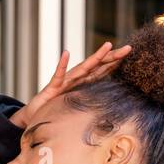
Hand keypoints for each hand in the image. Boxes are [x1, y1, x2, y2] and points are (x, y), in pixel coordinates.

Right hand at [8, 41, 131, 129]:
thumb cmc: (54, 111)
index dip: (115, 62)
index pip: (102, 71)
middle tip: (128, 48)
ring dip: (95, 57)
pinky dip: (62, 65)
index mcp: (82, 84)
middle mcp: (75, 80)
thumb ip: (89, 105)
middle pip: (97, 66)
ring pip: (82, 68)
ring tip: (107, 46)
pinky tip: (66, 54)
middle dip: (112, 57)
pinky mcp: (52, 88)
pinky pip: (58, 75)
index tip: (129, 54)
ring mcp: (64, 83)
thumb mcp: (76, 109)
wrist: (34, 117)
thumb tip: (109, 110)